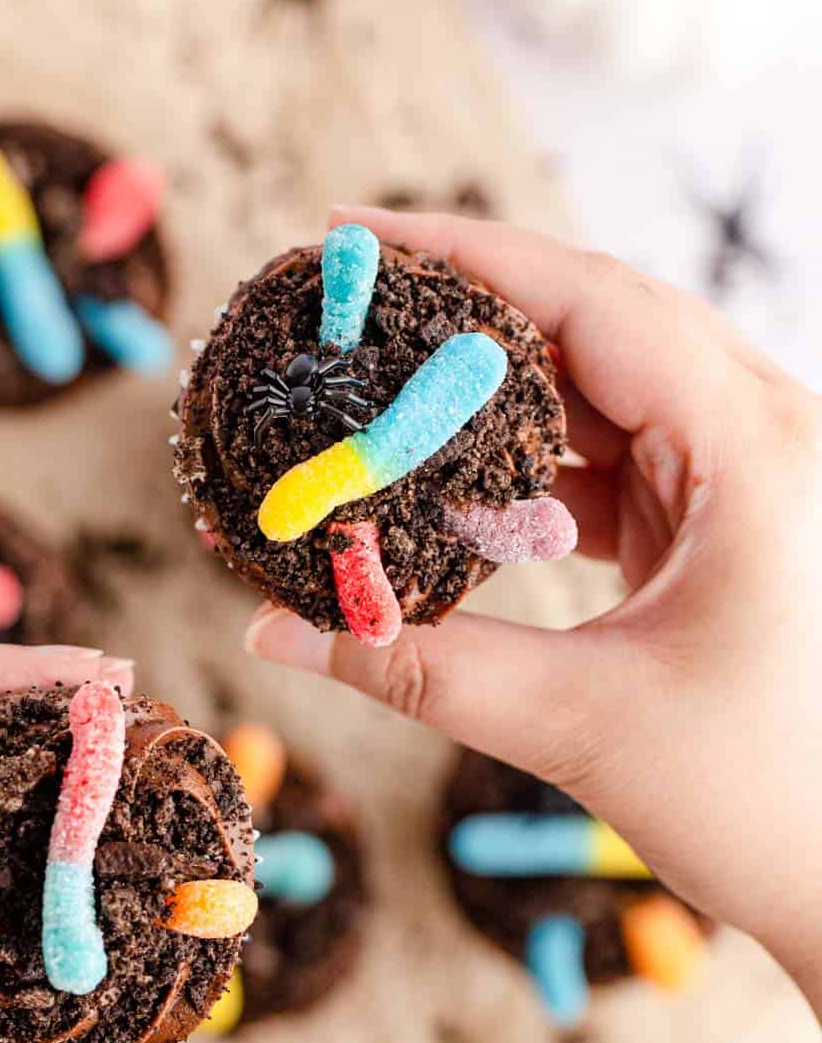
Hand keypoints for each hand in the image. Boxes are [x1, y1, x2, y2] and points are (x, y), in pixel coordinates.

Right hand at [246, 208, 821, 1003]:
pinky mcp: (730, 525)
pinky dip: (529, 470)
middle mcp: (767, 437)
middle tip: (348, 304)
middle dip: (466, 315)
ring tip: (381, 393)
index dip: (466, 254)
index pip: (594, 302)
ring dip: (493, 399)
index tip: (354, 236)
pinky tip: (452, 491)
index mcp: (758, 450)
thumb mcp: (580, 724)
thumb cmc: (771, 807)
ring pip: (604, 391)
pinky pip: (616, 459)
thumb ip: (418, 668)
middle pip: (597, 326)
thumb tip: (271, 626)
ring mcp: (753, 478)